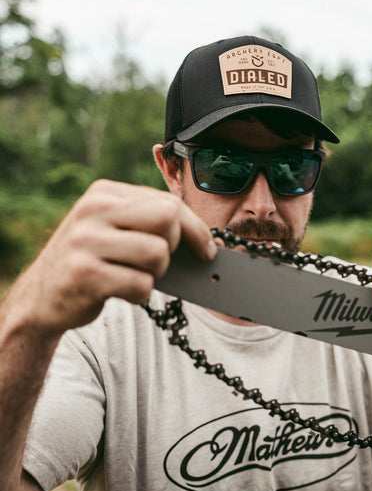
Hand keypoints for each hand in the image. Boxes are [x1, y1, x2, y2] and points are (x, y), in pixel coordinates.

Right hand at [10, 180, 215, 335]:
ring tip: (133, 276)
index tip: (207, 250)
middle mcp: (93, 211)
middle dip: (174, 248)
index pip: (169, 203)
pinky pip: (142, 285)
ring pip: (158, 254)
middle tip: (155, 263)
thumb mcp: (114, 230)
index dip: (197, 230)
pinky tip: (121, 292)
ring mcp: (86, 241)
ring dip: (155, 274)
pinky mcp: (85, 274)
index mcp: (104, 193)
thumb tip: (209, 243)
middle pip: (169, 221)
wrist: (42, 296)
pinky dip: (140, 295)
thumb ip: (150, 225)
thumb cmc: (92, 262)